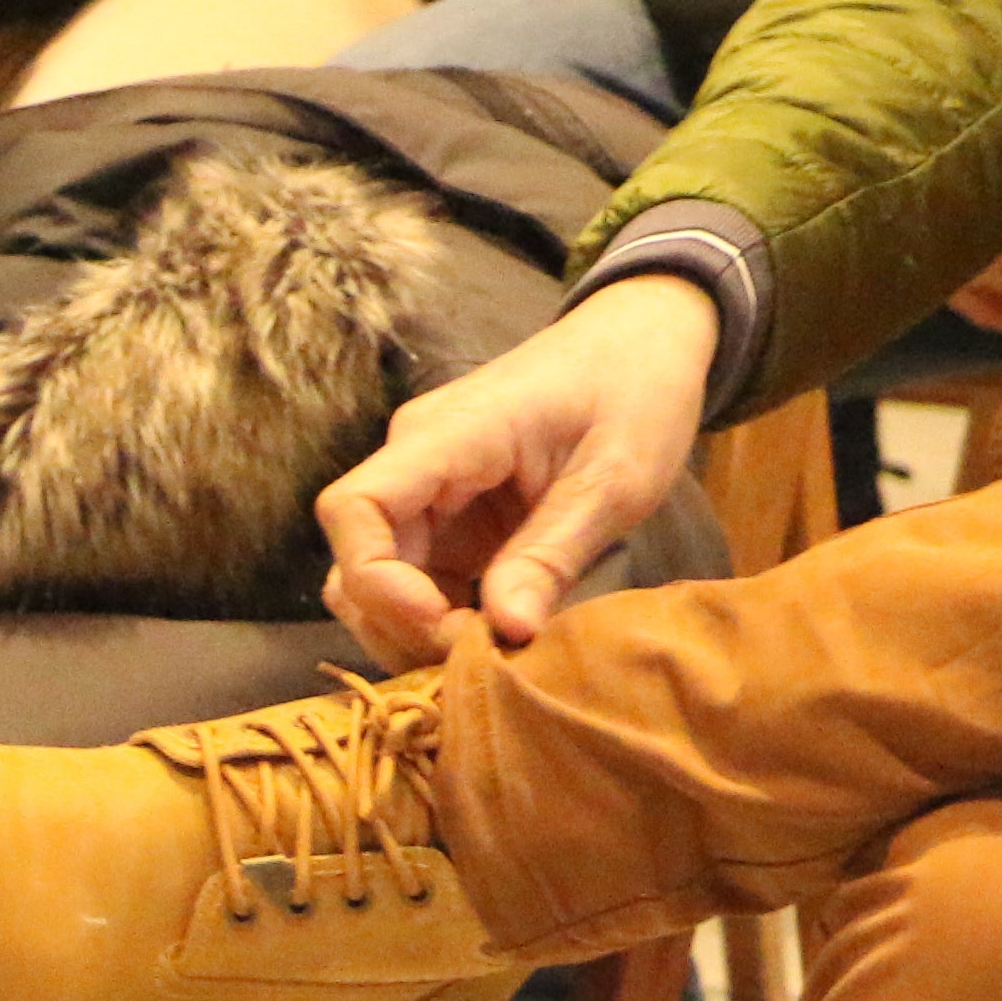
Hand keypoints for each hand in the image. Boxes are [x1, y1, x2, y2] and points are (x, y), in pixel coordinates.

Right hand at [314, 273, 717, 663]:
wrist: (648, 339)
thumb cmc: (637, 390)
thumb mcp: (616, 477)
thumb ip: (553, 552)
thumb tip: (503, 633)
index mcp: (450, 433)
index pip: (353, 507)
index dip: (376, 581)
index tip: (441, 625)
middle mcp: (420, 458)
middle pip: (359, 559)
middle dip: (402, 623)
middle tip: (480, 661)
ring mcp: (431, 489)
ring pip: (380, 578)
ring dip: (416, 628)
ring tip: (489, 656)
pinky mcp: (453, 516)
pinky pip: (420, 578)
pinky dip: (442, 616)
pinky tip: (495, 636)